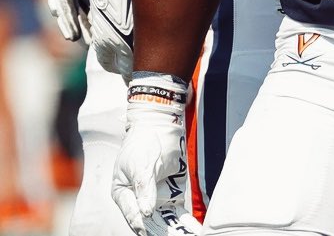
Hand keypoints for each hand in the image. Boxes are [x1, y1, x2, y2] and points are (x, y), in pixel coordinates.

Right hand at [112, 77, 200, 235]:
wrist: (160, 124)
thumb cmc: (143, 142)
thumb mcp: (141, 164)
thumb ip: (144, 188)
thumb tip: (146, 212)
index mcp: (124, 195)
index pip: (134, 216)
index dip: (143, 226)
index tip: (151, 233)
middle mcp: (139, 201)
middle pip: (149, 223)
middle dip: (160, 233)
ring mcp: (156, 199)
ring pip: (164, 223)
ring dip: (174, 233)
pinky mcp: (172, 195)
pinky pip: (178, 215)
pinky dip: (185, 225)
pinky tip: (193, 231)